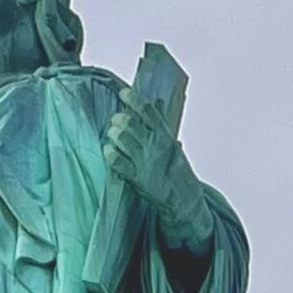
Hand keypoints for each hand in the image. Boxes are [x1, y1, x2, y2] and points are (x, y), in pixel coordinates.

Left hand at [105, 91, 214, 252]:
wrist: (183, 200)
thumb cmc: (178, 172)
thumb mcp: (173, 145)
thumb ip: (161, 126)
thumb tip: (156, 103)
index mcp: (165, 136)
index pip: (148, 111)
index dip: (133, 100)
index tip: (123, 93)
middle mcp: (155, 147)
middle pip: (131, 123)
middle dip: (119, 119)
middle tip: (115, 121)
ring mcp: (145, 162)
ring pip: (122, 139)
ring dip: (113, 134)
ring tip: (112, 134)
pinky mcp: (137, 178)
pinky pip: (117, 161)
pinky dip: (110, 153)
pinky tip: (108, 150)